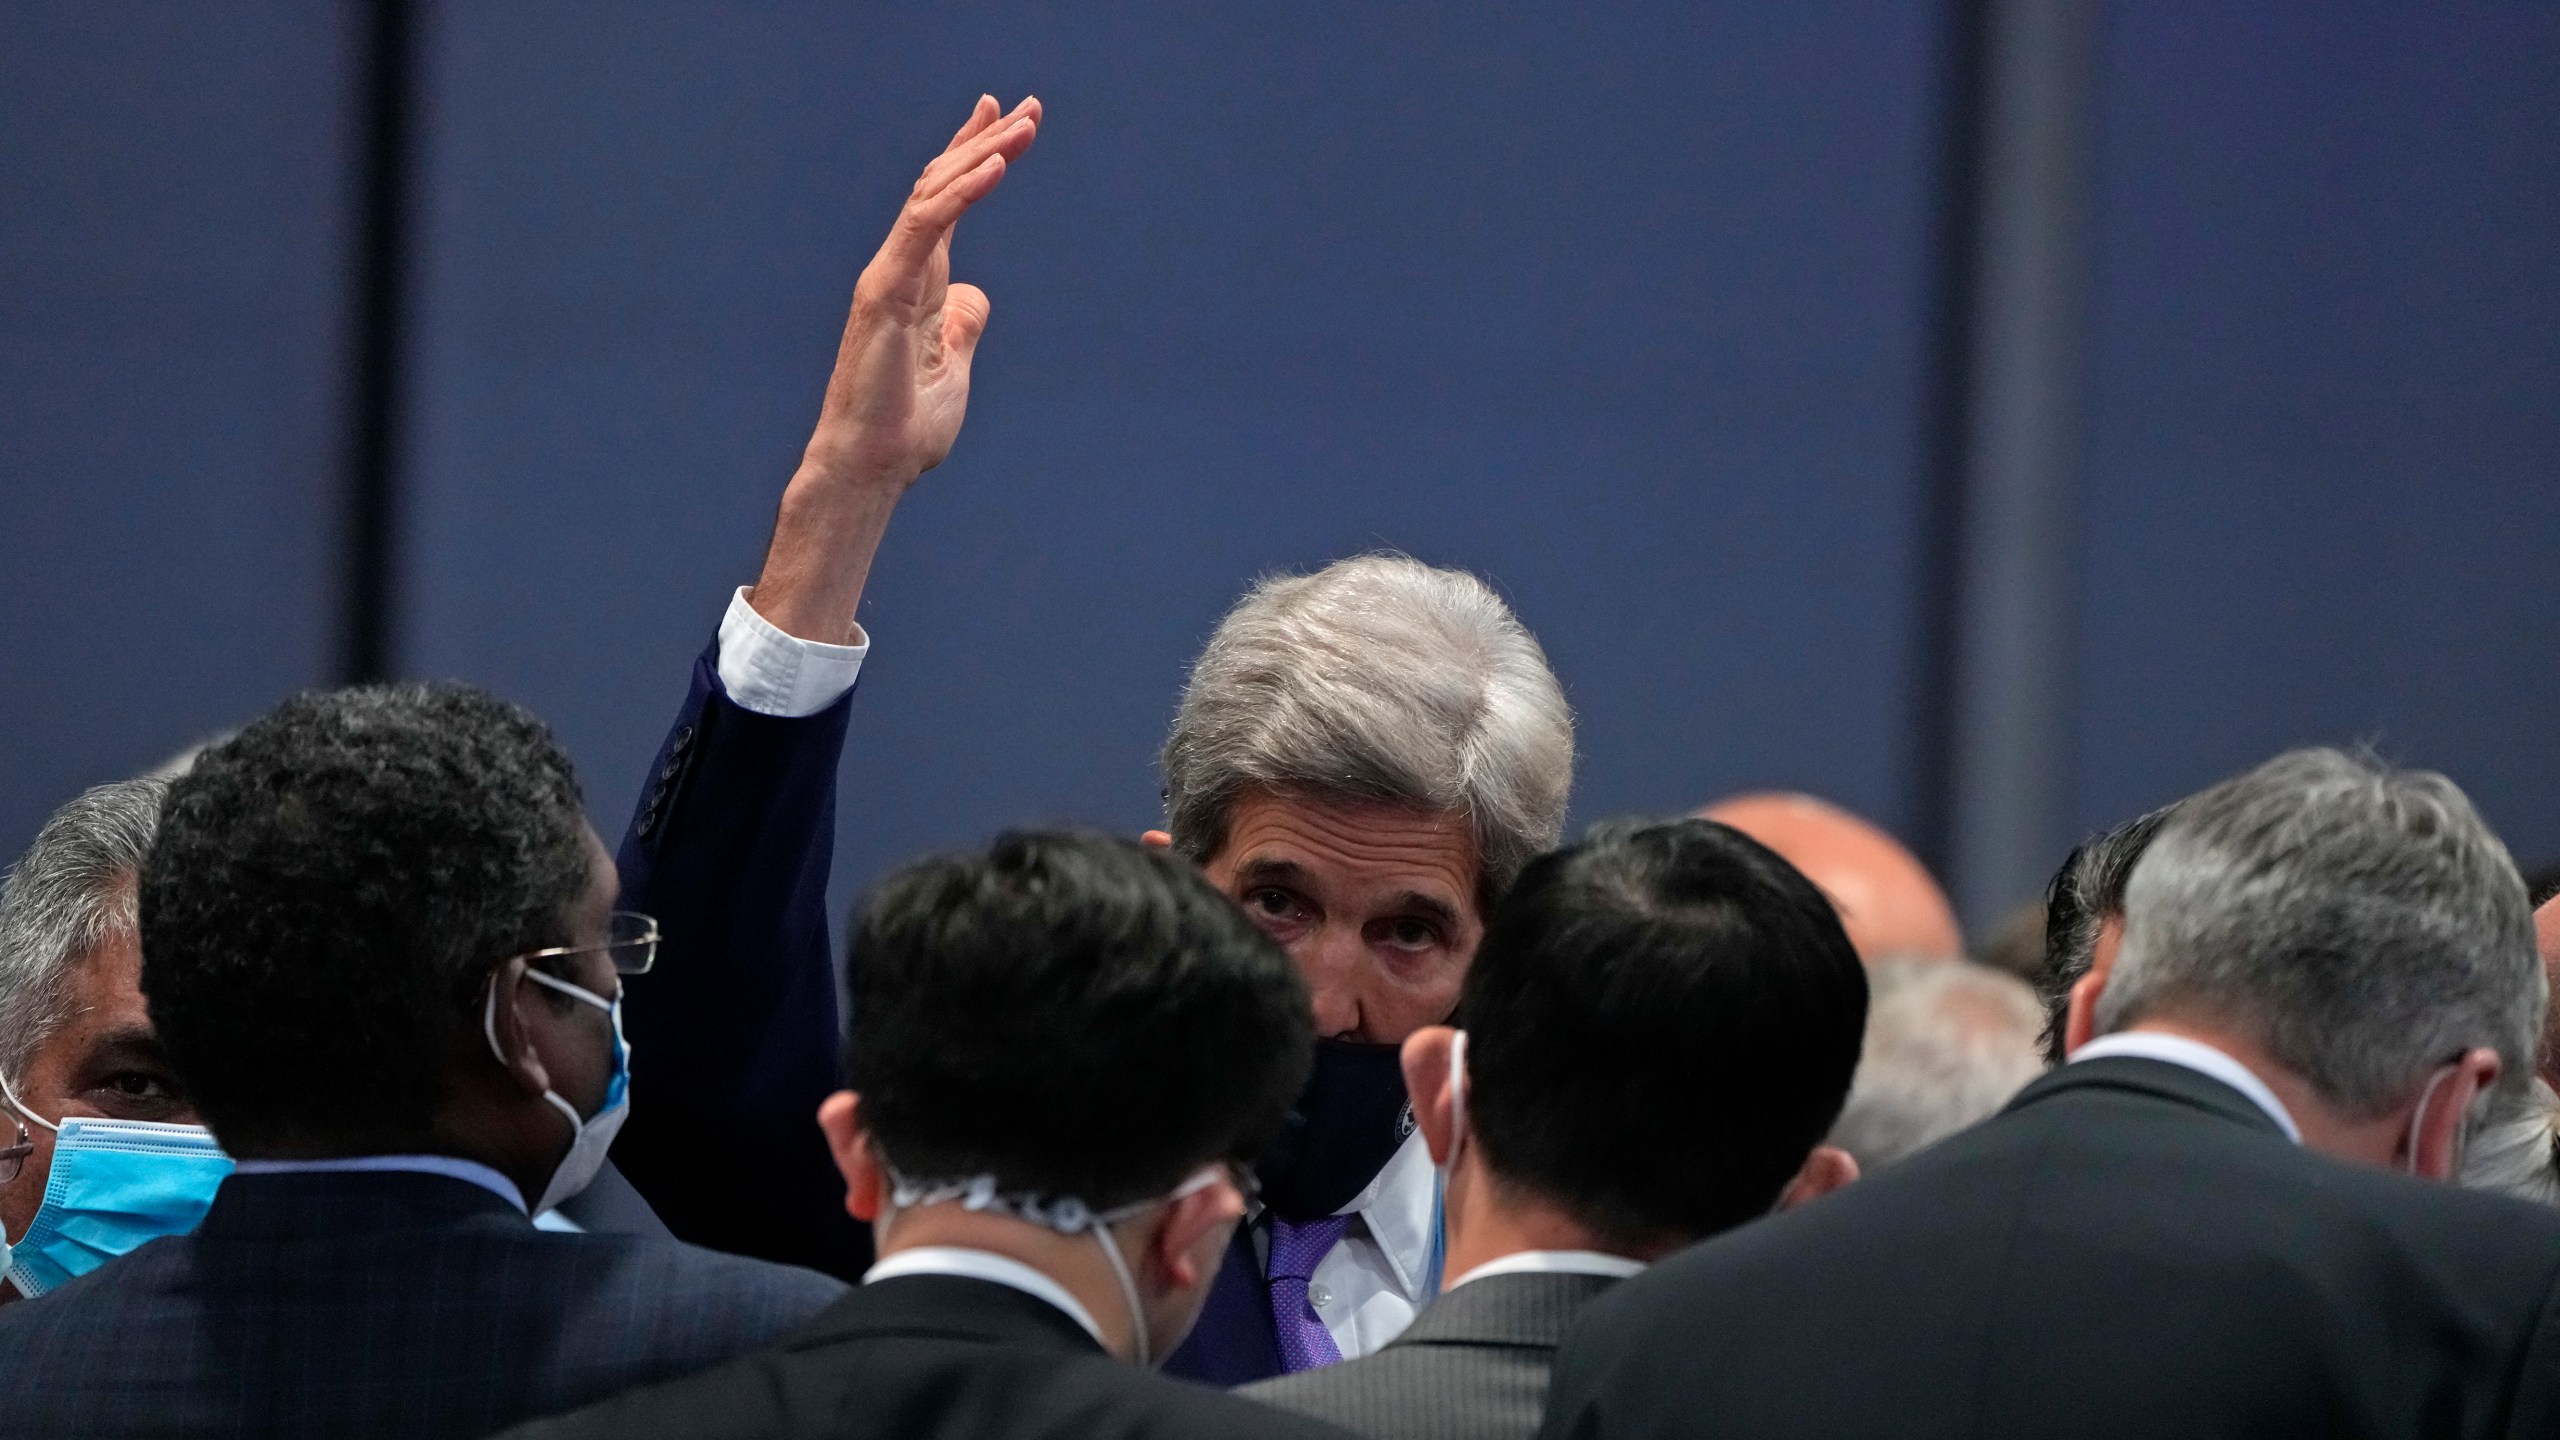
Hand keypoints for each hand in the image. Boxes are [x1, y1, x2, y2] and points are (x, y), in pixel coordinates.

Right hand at [750, 95, 1039, 644]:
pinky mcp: (885, 291)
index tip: (1006, 123)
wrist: (871, 467)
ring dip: (980, 156)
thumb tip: (976, 294)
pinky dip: (961, 194)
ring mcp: (889, 277)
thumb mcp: (955, 369)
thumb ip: (963, 327)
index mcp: (920, 285)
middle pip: (941, 186)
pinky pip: (925, 229)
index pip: (947, 205)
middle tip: (1027, 108)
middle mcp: (900, 270)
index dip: (975, 159)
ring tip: (1022, 127)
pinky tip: (995, 168)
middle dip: (984, 142)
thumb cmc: (905, 431)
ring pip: (933, 195)